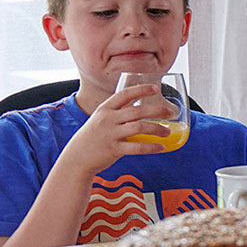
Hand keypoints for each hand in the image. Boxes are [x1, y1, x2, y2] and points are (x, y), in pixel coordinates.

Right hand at [61, 84, 175, 174]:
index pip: (125, 94)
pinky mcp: (114, 149)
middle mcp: (107, 119)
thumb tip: (139, 104)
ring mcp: (110, 134)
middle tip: (170, 112)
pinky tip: (161, 147)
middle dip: (157, 110)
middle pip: (137, 110)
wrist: (76, 158)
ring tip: (168, 132)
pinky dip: (151, 147)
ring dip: (157, 129)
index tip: (156, 88)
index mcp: (105, 109)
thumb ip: (118, 111)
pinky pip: (137, 147)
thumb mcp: (101, 119)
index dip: (141, 89)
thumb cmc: (93, 136)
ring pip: (139, 127)